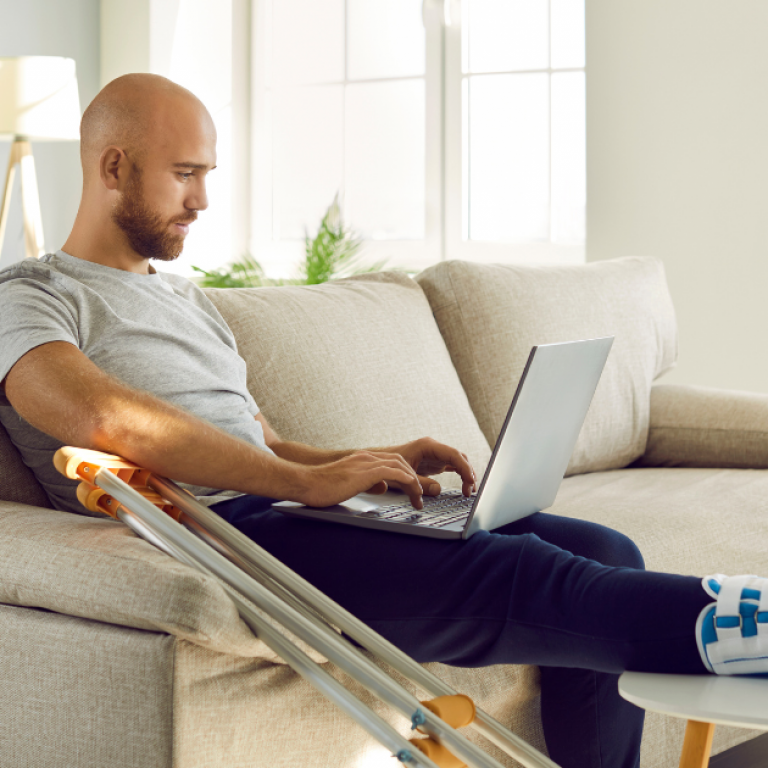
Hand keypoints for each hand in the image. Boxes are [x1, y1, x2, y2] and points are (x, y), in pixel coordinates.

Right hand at [299, 450, 426, 508]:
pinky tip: (413, 490)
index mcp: (362, 459)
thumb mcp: (350, 484)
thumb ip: (367, 483)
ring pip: (400, 466)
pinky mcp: (364, 472)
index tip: (413, 490)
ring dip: (414, 482)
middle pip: (400, 462)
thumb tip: (382, 486)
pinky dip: (408, 480)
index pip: (392, 462)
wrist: (305, 483)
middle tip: (420, 496)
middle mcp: (366, 457)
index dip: (406, 475)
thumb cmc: (321, 487)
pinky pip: (394, 472)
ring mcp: (365, 463)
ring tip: (419, 497)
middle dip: (414, 478)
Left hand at [384, 437, 477, 498]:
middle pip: (459, 457)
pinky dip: (460, 475)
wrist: (381, 462)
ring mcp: (436, 455)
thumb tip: (438, 490)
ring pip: (458, 462)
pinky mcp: (435, 462)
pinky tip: (465, 486)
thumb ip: (421, 483)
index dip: (464, 467)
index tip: (470, 480)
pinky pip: (453, 466)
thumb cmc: (389, 466)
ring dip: (466, 475)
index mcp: (428, 446)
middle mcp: (434, 448)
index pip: (453, 454)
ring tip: (469, 491)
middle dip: (468, 472)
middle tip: (471, 490)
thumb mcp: (403, 476)